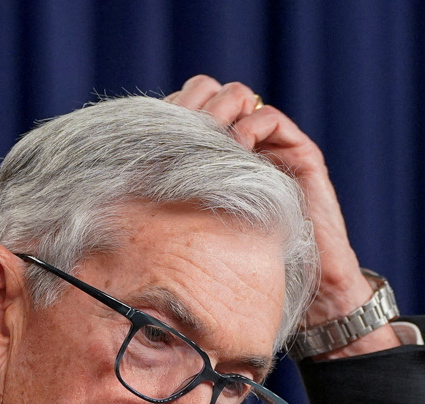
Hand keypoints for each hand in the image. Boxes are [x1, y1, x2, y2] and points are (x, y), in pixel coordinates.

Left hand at [166, 75, 399, 357]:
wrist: (307, 289)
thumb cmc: (244, 269)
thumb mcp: (194, 234)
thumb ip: (168, 209)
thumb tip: (117, 192)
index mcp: (211, 157)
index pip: (183, 109)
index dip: (166, 114)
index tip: (148, 133)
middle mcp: (240, 144)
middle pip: (207, 92)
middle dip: (189, 105)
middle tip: (174, 131)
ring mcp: (270, 146)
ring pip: (236, 98)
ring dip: (217, 111)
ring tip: (203, 140)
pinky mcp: (299, 153)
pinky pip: (270, 119)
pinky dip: (250, 125)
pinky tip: (234, 148)